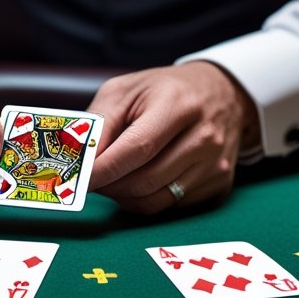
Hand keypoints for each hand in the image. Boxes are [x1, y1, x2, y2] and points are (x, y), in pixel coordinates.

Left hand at [87, 62, 259, 214]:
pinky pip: (171, 206)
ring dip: (124, 196)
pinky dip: (146, 199)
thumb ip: (100, 123)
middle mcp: (204, 136)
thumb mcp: (126, 91)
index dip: (103, 170)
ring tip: (113, 179)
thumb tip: (80, 162)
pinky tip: (139, 180)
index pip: (137, 148)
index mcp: (178, 104)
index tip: (77, 180)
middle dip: (109, 185)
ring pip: (155, 200)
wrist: (221, 93)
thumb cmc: (164, 90)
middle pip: (145, 180)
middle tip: (91, 179)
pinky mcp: (219, 184)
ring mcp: (215, 164)